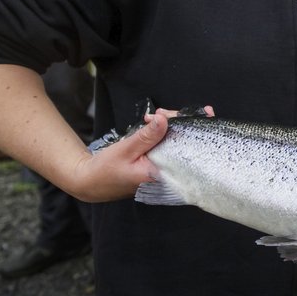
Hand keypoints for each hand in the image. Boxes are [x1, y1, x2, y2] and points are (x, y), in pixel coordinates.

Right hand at [69, 105, 213, 202]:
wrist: (89, 182)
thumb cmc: (104, 170)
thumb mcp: (125, 150)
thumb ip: (146, 137)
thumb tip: (165, 120)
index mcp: (162, 175)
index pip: (190, 150)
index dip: (199, 130)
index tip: (207, 113)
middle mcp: (167, 175)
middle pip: (186, 143)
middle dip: (178, 122)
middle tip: (160, 113)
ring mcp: (162, 170)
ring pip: (176, 142)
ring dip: (170, 126)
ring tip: (154, 117)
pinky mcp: (157, 165)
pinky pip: (168, 146)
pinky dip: (164, 133)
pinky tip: (159, 123)